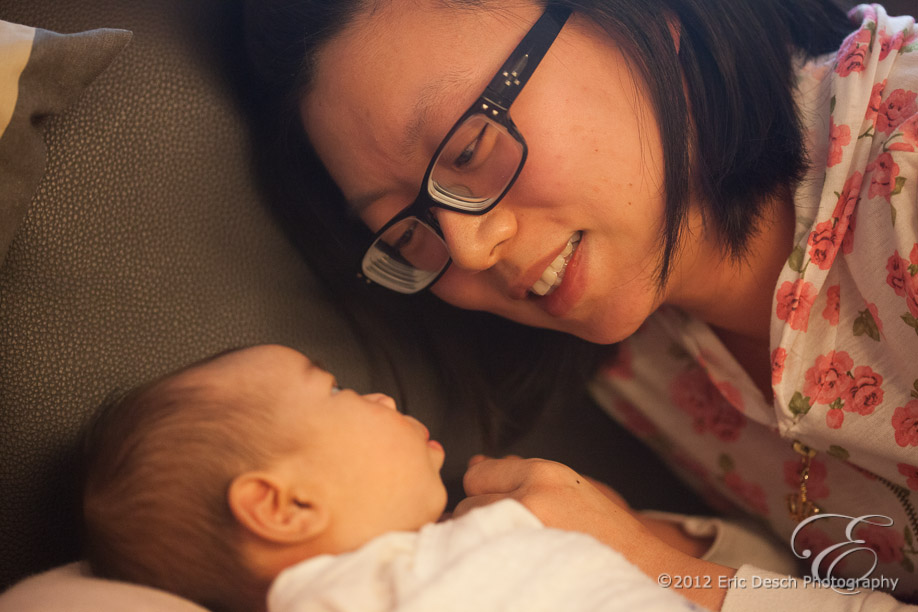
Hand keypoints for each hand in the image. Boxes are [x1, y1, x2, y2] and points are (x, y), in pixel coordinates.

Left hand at [456, 455, 734, 610]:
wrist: (643, 572)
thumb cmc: (606, 533)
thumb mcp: (569, 487)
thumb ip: (519, 473)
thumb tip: (475, 463)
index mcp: (544, 475)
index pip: (476, 475)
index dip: (485, 492)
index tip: (499, 507)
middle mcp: (529, 500)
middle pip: (467, 505)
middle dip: (480, 518)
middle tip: (513, 534)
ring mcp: (521, 536)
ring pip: (468, 534)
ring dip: (480, 541)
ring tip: (514, 552)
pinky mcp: (519, 567)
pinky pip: (477, 560)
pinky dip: (484, 562)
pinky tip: (508, 567)